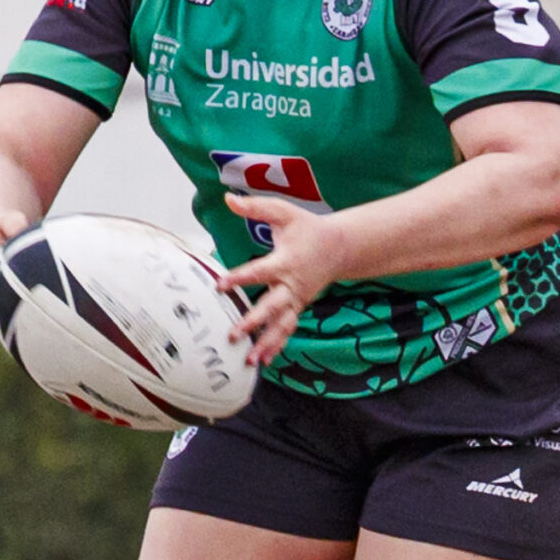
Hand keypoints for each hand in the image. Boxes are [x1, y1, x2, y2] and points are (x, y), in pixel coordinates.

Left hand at [215, 195, 350, 365]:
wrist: (338, 247)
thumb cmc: (307, 229)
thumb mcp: (283, 212)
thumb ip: (255, 207)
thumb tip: (229, 199)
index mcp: (285, 262)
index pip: (259, 271)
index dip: (240, 278)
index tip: (221, 285)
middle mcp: (291, 285)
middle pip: (271, 306)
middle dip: (254, 322)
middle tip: (234, 335)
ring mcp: (296, 299)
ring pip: (281, 325)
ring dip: (267, 343)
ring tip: (250, 360)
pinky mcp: (297, 307)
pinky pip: (287, 329)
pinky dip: (277, 345)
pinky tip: (263, 360)